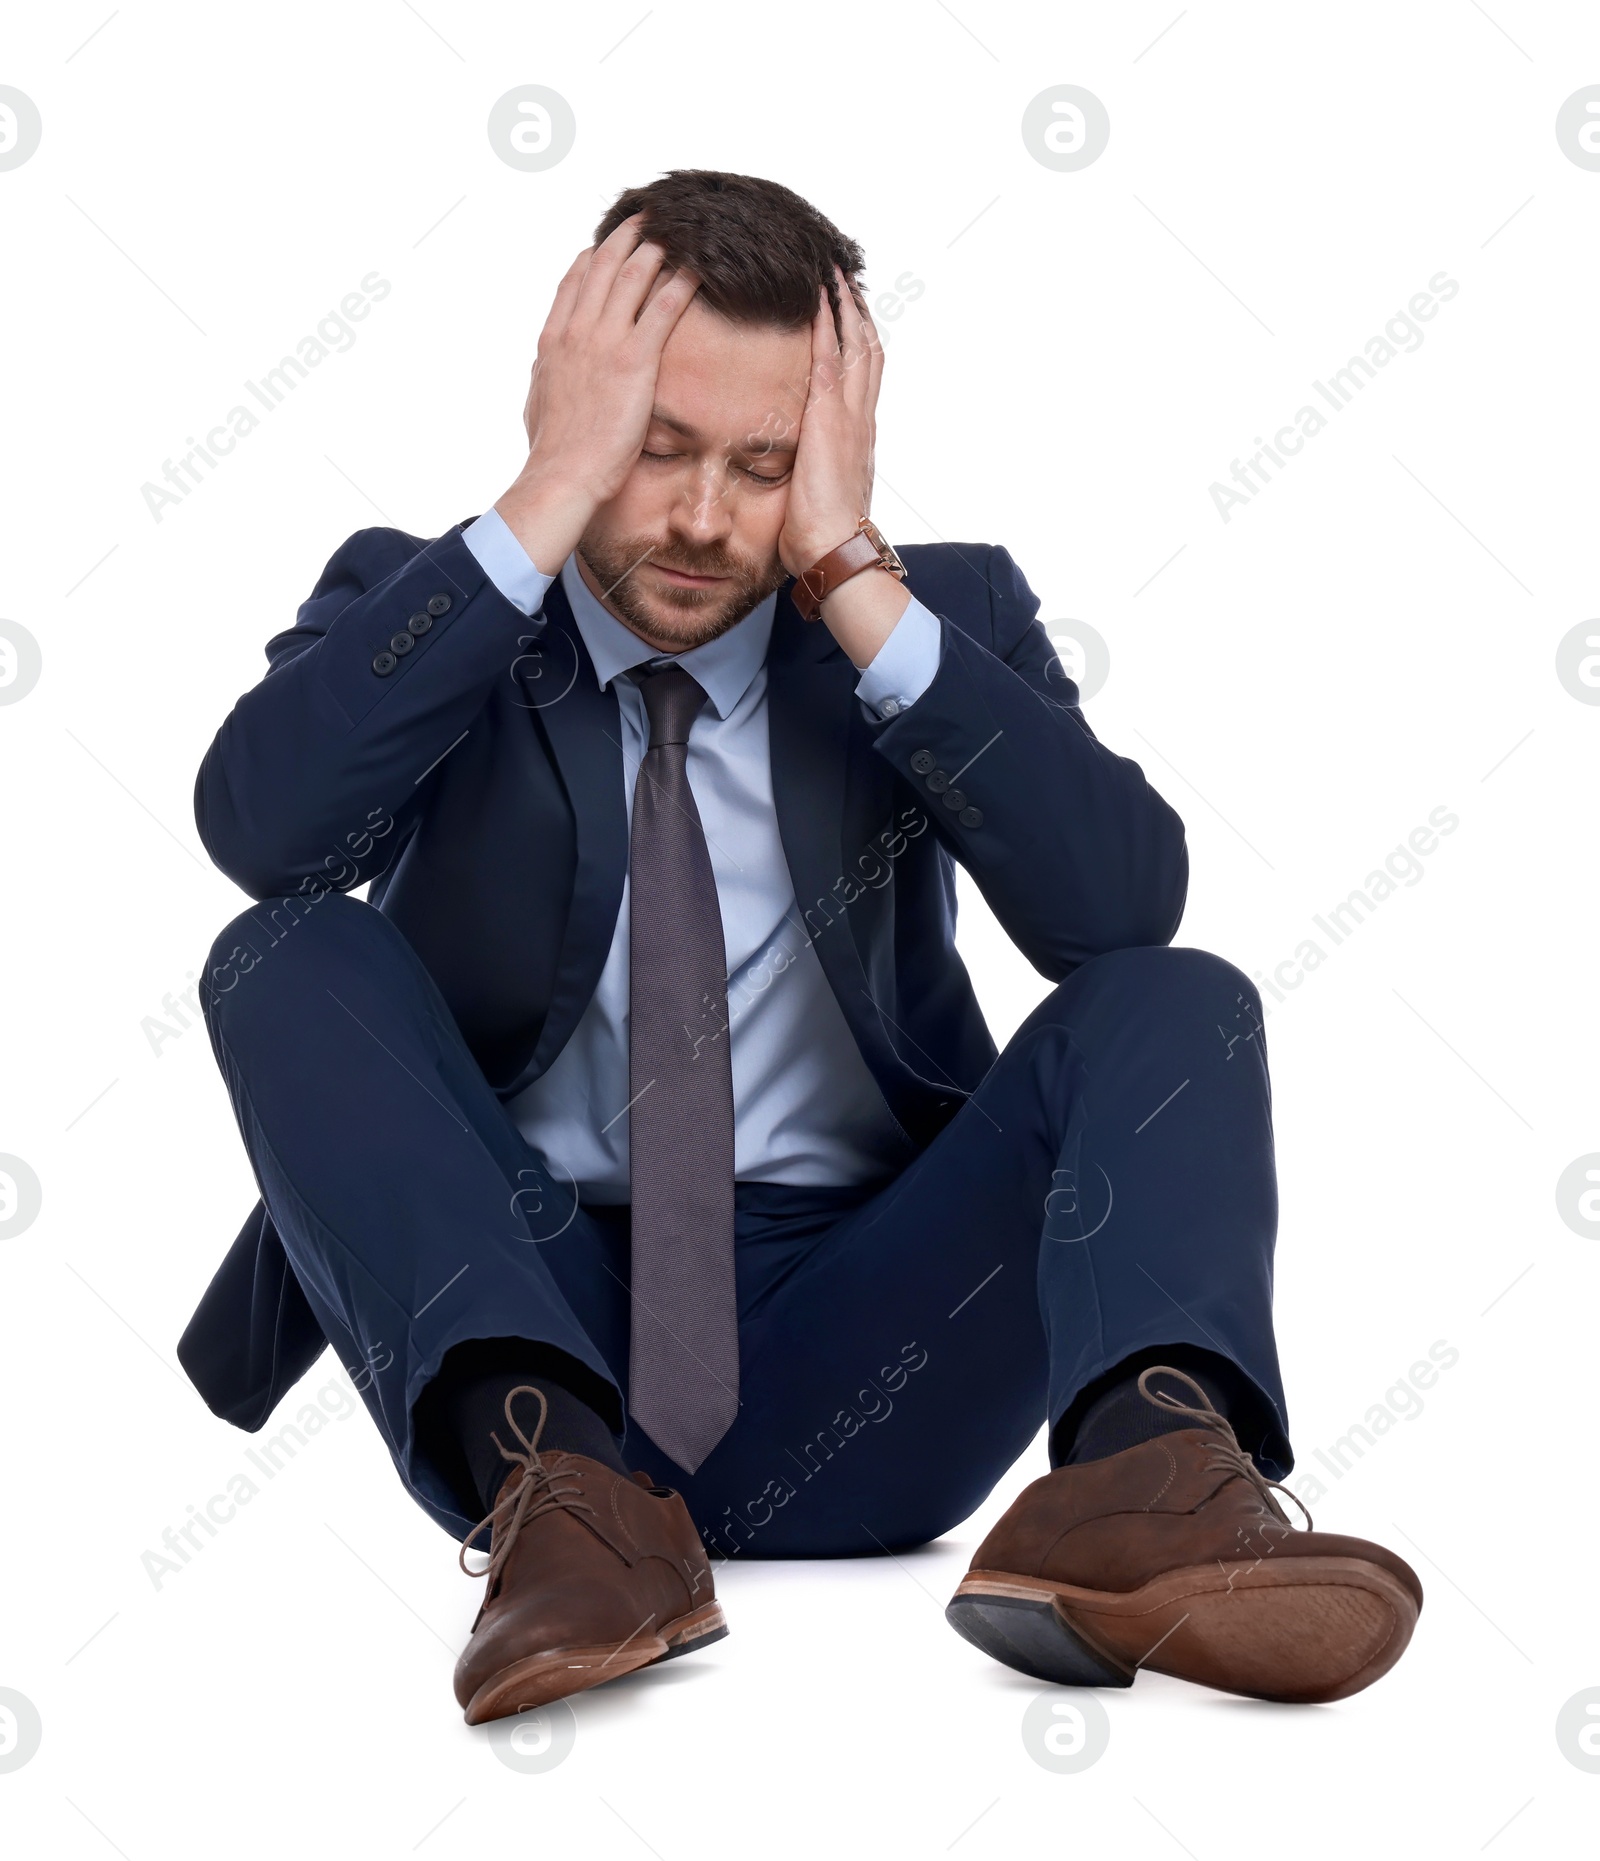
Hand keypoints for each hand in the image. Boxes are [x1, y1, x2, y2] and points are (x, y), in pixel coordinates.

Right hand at [494, 215, 700, 572]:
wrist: (562, 475)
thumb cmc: (554, 454)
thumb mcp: (540, 406)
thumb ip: (546, 380)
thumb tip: (545, 375)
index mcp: (553, 341)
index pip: (574, 282)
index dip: (595, 256)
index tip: (610, 242)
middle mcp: (576, 330)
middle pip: (605, 265)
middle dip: (629, 235)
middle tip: (649, 215)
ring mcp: (604, 341)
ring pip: (634, 275)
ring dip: (658, 245)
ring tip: (678, 227)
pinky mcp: (633, 359)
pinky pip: (663, 307)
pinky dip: (681, 281)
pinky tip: (698, 266)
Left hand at [777, 266, 884, 578]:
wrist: (835, 549)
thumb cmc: (823, 536)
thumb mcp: (821, 494)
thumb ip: (815, 473)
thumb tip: (800, 475)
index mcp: (859, 436)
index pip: (864, 378)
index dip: (859, 343)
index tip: (851, 316)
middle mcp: (860, 419)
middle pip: (867, 351)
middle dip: (857, 313)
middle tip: (846, 279)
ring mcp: (849, 415)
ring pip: (855, 345)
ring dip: (844, 306)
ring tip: (833, 273)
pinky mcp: (829, 417)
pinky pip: (829, 357)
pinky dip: (826, 324)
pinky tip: (817, 298)